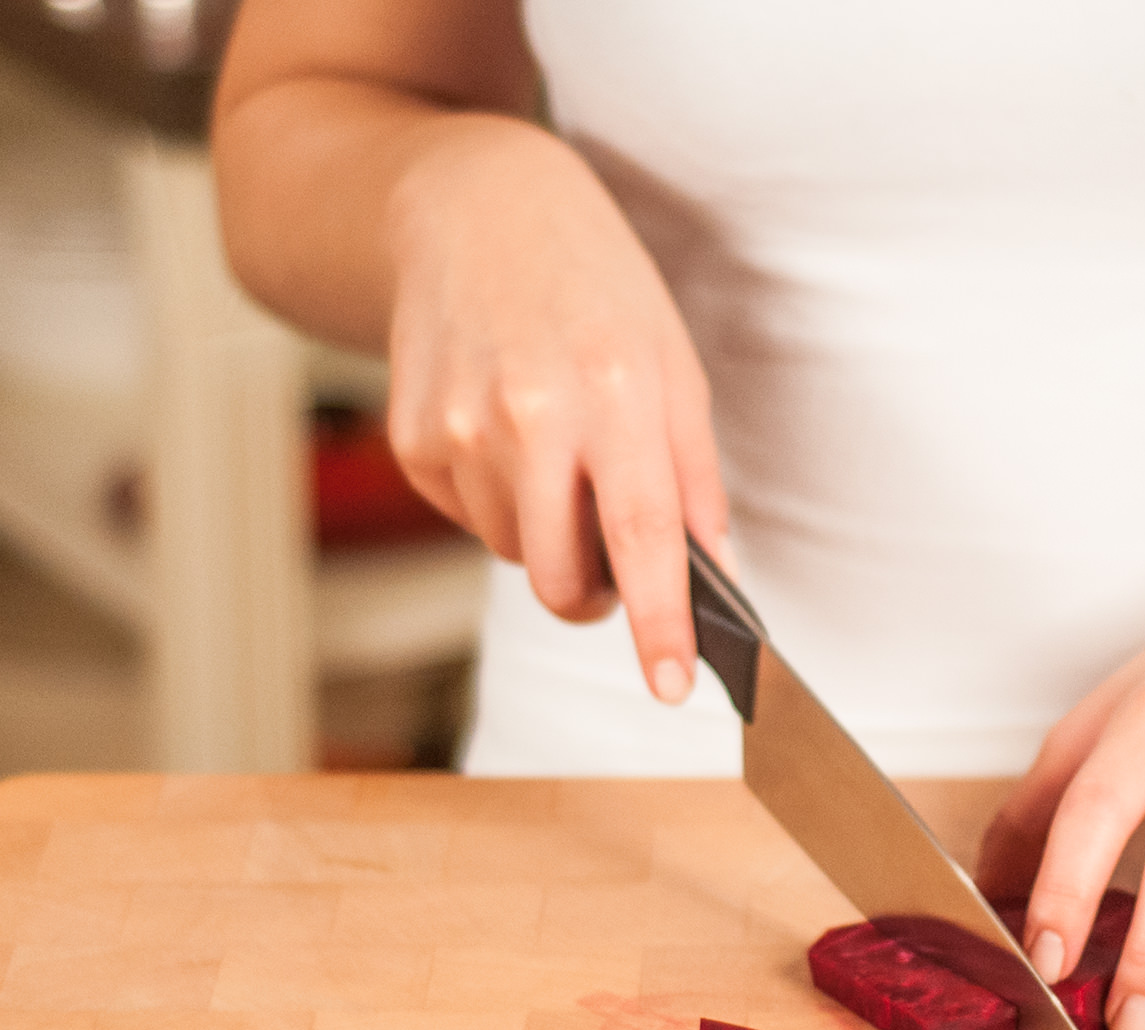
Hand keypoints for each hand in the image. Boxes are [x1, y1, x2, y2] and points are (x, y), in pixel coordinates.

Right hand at [384, 120, 728, 701]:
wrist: (473, 210)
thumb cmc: (594, 288)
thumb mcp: (674, 367)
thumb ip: (695, 480)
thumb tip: (712, 577)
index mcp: (614, 392)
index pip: (642, 537)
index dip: (658, 622)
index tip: (671, 685)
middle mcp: (529, 414)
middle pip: (560, 579)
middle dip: (595, 596)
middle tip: (615, 555)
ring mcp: (458, 429)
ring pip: (518, 556)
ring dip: (548, 533)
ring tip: (557, 447)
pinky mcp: (412, 441)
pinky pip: (472, 522)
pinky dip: (502, 501)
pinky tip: (507, 430)